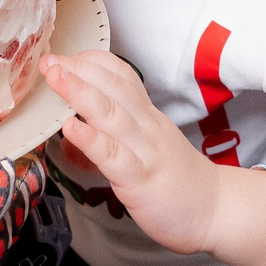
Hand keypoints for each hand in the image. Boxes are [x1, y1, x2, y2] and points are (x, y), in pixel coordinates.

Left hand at [44, 52, 230, 258]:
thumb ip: (110, 138)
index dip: (92, 63)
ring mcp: (144, 151)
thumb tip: (71, 131)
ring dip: (79, 92)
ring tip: (54, 77)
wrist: (215, 211)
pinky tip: (70, 129)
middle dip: (78, 69)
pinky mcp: (141, 179)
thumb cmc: (176, 182)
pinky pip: (113, 156)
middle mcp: (146, 127)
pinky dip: (90, 139)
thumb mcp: (145, 149)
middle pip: (113, 87)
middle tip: (49, 59)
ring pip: (111, 114)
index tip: (66, 55)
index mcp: (147, 117)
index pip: (121, 77)